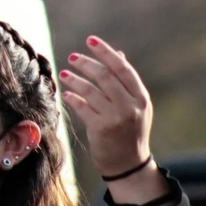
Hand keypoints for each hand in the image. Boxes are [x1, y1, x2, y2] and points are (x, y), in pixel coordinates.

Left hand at [60, 36, 152, 177]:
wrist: (129, 165)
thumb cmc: (130, 131)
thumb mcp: (135, 106)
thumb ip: (126, 82)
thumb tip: (118, 54)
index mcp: (141, 97)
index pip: (122, 68)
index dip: (106, 51)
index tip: (90, 40)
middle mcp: (131, 106)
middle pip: (106, 76)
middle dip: (87, 64)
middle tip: (73, 57)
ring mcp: (116, 118)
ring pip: (91, 91)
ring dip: (75, 80)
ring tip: (64, 74)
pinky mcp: (101, 129)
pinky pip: (83, 107)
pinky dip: (73, 99)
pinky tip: (67, 94)